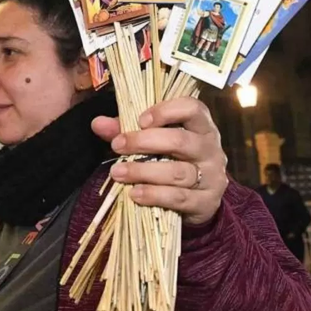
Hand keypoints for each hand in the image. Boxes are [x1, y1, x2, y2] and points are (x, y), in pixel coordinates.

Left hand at [92, 97, 228, 225]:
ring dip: (143, 171)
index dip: (166, 111)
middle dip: (144, 142)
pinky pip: (179, 197)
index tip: (140, 120)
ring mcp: (212, 176)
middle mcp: (212, 149)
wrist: (199, 200)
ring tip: (118, 172)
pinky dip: (154, 195)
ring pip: (177, 172)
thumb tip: (98, 123)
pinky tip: (135, 194)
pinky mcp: (207, 202)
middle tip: (117, 145)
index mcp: (202, 126)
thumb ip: (127, 130)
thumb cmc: (174, 161)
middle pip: (180, 140)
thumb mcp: (154, 142)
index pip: (192, 108)